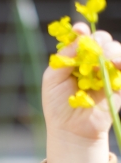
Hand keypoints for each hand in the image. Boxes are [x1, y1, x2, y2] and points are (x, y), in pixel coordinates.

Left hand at [42, 22, 120, 162]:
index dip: (81, 32)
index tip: (79, 30)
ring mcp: (106, 71)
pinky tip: (114, 63)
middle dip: (97, 39)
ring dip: (109, 49)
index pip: (80, 39)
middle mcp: (91, 62)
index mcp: (74, 59)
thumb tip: (79, 39)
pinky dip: (120, 60)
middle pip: (100, 40)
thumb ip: (63, 59)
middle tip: (92, 45)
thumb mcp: (52, 80)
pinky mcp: (119, 82)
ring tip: (101, 57)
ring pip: (115, 49)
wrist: (71, 128)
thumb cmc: (58, 105)